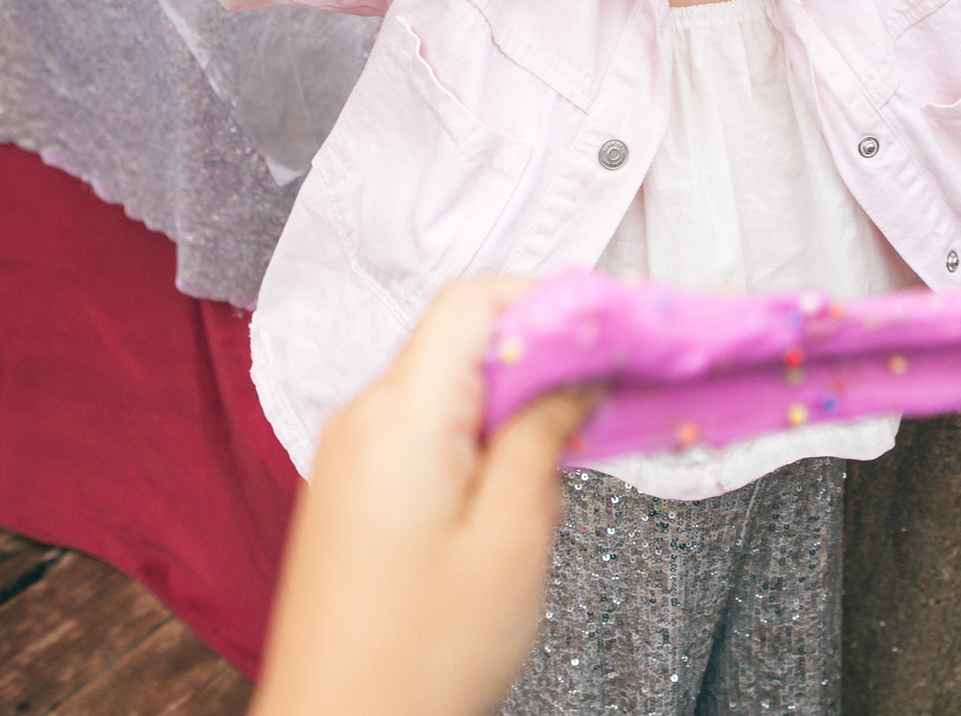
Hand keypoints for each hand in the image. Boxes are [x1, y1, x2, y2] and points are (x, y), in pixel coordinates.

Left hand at [251, 278, 595, 715]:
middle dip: (541, 361)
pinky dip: (476, 443)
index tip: (613, 327)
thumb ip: (543, 437)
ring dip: (512, 409)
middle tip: (606, 398)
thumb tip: (574, 377)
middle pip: (461, 341)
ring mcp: (348, 459)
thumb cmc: (416, 661)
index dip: (552, 299)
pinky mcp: (349, 496)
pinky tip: (512, 501)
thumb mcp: (512, 540)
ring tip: (559, 471)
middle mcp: (362, 422)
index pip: (475, 300)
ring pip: (446, 391)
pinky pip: (421, 434)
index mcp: (400, 416)